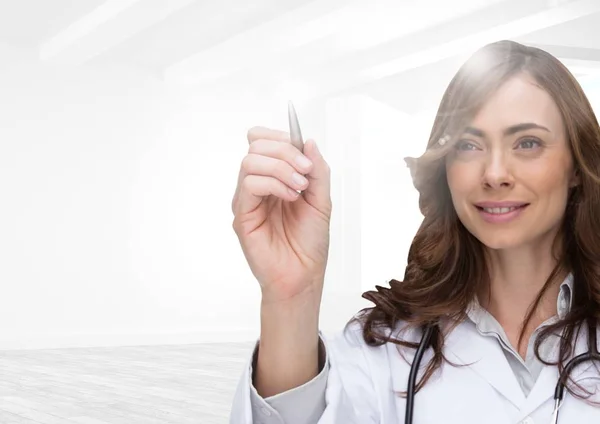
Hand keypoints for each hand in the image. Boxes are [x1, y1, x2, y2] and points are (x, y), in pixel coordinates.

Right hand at [232, 126, 331, 302]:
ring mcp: (246, 199)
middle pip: (256, 144)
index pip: (263, 140)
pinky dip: (274, 184)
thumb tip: (308, 141)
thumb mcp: (322, 199)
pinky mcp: (242, 214)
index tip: (304, 152)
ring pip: (251, 161)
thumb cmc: (309, 242)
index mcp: (273, 177)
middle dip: (285, 151)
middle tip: (306, 171)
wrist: (304, 274)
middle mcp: (257, 185)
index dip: (282, 137)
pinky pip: (250, 184)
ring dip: (281, 168)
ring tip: (300, 188)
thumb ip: (317, 170)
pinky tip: (290, 197)